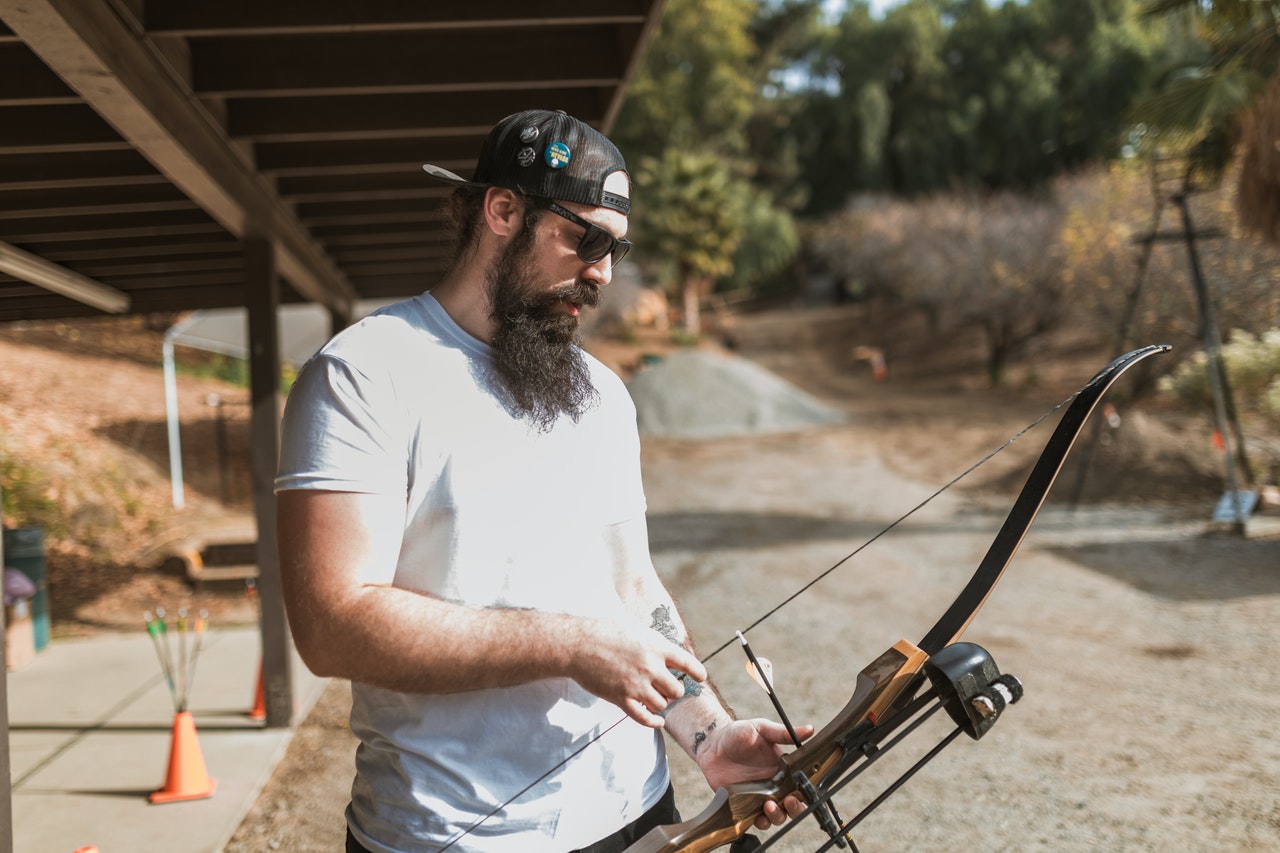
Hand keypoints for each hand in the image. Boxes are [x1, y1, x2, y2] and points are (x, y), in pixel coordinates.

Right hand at [566, 617, 706, 727]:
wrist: (578, 644)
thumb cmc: (604, 631)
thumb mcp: (634, 628)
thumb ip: (652, 641)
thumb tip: (665, 648)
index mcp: (656, 646)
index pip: (687, 663)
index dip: (697, 672)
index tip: (700, 677)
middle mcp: (650, 667)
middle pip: (676, 690)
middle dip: (673, 691)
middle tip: (667, 689)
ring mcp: (636, 685)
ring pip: (662, 704)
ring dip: (661, 703)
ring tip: (655, 699)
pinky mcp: (622, 699)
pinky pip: (645, 718)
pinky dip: (654, 722)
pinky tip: (657, 721)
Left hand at [697, 718, 813, 830]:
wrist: (713, 743)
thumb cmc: (739, 733)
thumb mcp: (762, 729)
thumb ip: (783, 733)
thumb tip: (810, 729)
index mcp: (783, 769)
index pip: (801, 785)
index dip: (806, 792)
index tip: (803, 790)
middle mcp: (774, 785)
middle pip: (793, 805)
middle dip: (795, 808)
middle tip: (789, 801)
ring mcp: (760, 796)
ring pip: (777, 815)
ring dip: (777, 816)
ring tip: (769, 806)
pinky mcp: (744, 804)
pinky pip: (756, 819)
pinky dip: (760, 822)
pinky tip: (758, 817)